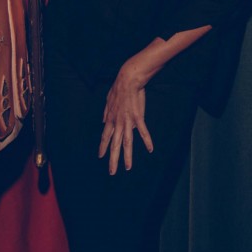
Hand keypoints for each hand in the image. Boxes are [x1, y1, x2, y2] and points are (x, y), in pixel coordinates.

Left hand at [98, 60, 153, 174]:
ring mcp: (128, 121)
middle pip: (114, 145)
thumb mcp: (107, 101)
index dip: (103, 148)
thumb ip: (105, 113)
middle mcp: (117, 123)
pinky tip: (150, 149)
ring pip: (127, 142)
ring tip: (128, 167)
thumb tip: (103, 121)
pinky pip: (143, 132)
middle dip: (113, 159)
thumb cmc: (118, 89)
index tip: (101, 157)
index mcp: (110, 119)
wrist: (128, 80)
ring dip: (127, 156)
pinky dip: (147, 141)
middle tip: (111, 172)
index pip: (105, 137)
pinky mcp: (138, 118)